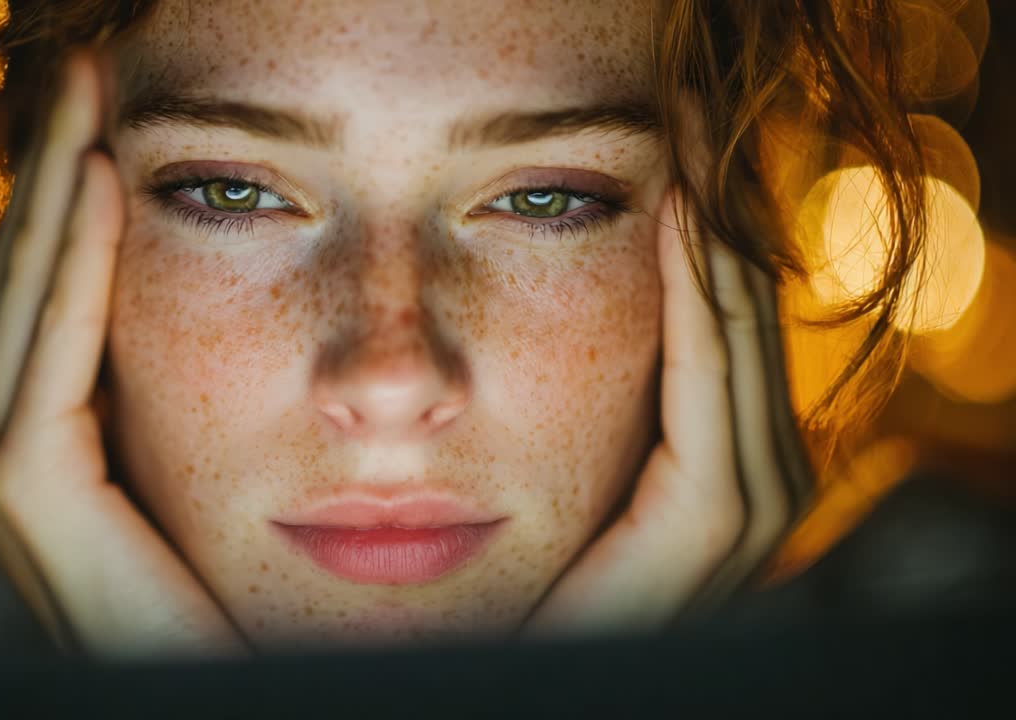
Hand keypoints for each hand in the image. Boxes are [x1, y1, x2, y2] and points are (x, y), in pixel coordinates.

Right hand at [0, 52, 244, 658]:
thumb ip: (166, 385)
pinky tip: (97, 188)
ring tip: (83, 100)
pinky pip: (47, 360)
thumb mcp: (196, 456)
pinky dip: (68, 272)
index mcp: (34, 435)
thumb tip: (199, 271)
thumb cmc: (234, 585)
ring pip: (23, 304)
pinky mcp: (23, 497)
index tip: (107, 108)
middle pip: (22, 282)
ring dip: (48, 194)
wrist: (237, 682)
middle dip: (48, 170)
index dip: (67, 194)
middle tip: (83, 71)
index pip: (47, 291)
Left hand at [522, 188, 813, 635]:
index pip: (728, 336)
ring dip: (718, 245)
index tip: (679, 162)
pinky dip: (701, 300)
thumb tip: (593, 313)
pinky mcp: (715, 519)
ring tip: (692, 158)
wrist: (524, 672)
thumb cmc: (542, 584)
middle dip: (721, 229)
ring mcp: (753, 504)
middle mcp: (764, 482)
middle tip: (691, 134)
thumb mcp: (582, 476)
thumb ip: (618, 414)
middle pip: (747, 326)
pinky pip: (708, 380)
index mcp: (735, 470)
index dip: (710, 247)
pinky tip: (681, 228)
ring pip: (741, 341)